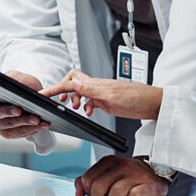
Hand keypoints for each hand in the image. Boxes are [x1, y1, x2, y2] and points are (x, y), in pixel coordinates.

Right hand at [0, 71, 50, 138]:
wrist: (34, 98)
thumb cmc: (23, 86)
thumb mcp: (21, 78)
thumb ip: (17, 80)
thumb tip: (19, 86)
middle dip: (7, 111)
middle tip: (19, 110)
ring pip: (7, 125)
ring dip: (23, 123)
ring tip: (37, 119)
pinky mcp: (7, 133)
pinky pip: (16, 133)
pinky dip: (29, 129)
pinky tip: (40, 125)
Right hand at [40, 69, 162, 119]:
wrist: (152, 103)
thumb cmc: (138, 97)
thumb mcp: (112, 96)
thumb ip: (92, 91)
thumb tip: (73, 83)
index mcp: (96, 84)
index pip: (70, 82)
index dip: (55, 88)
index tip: (43, 93)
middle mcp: (97, 87)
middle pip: (73, 82)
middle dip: (62, 90)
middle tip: (60, 102)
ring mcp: (101, 94)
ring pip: (80, 92)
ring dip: (73, 100)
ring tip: (74, 109)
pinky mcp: (106, 101)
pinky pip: (89, 101)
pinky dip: (84, 106)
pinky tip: (88, 113)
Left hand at [74, 155, 167, 195]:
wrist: (154, 172)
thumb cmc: (127, 175)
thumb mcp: (106, 173)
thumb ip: (88, 180)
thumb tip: (78, 191)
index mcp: (108, 161)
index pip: (87, 180)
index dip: (90, 191)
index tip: (98, 192)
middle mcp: (121, 165)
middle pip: (98, 188)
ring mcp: (134, 174)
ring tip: (123, 195)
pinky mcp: (146, 185)